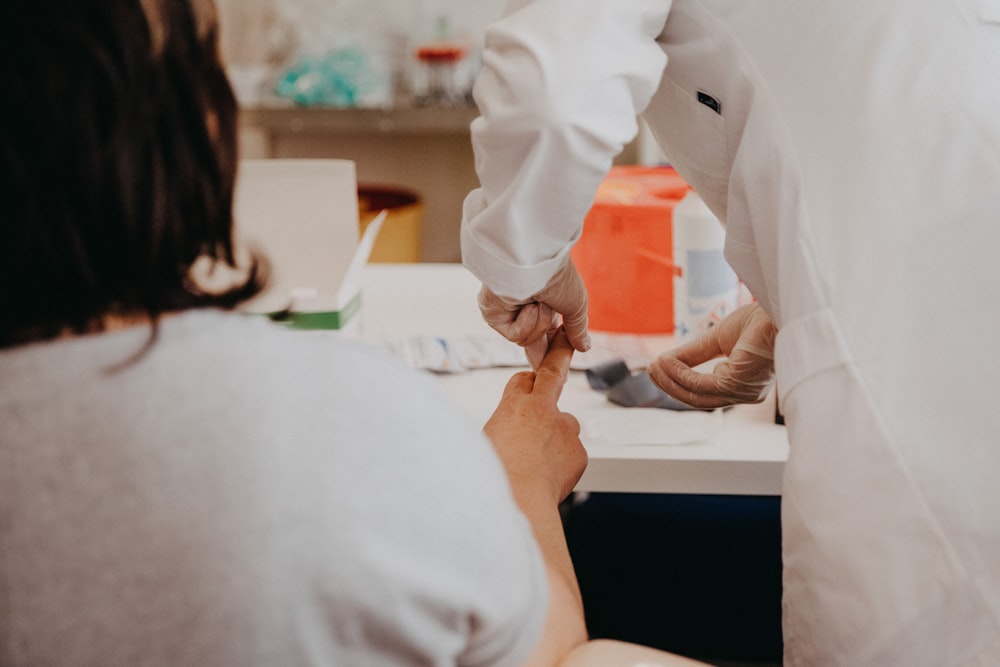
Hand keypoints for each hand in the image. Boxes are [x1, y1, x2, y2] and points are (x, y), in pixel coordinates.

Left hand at [478, 257, 590, 368]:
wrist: (535, 262)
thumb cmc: (557, 277)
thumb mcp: (575, 306)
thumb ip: (578, 330)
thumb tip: (585, 347)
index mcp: (545, 302)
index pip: (548, 334)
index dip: (555, 351)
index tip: (563, 370)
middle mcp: (524, 307)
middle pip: (534, 344)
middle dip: (546, 355)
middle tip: (559, 375)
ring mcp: (507, 312)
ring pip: (528, 340)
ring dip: (540, 324)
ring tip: (541, 303)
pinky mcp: (494, 315)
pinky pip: (515, 335)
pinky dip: (526, 324)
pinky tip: (527, 306)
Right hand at [483, 328, 586, 503]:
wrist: (519, 501)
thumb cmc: (494, 476)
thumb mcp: (483, 442)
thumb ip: (498, 430)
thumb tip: (498, 435)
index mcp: (514, 405)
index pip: (521, 379)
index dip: (523, 385)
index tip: (529, 382)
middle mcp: (543, 410)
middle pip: (553, 373)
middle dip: (559, 354)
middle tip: (565, 339)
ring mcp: (565, 428)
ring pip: (563, 425)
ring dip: (555, 436)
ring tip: (537, 463)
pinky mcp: (579, 451)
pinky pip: (571, 452)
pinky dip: (562, 461)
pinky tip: (548, 477)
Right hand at [648, 303, 776, 408]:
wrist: (782, 309)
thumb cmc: (760, 322)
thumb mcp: (717, 339)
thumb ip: (692, 353)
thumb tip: (665, 361)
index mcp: (743, 384)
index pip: (706, 392)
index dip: (679, 382)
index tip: (658, 369)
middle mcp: (745, 393)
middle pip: (698, 398)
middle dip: (670, 385)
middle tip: (650, 370)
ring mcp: (743, 392)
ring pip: (696, 395)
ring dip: (670, 380)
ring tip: (653, 366)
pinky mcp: (738, 384)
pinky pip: (700, 384)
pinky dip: (679, 374)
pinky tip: (666, 362)